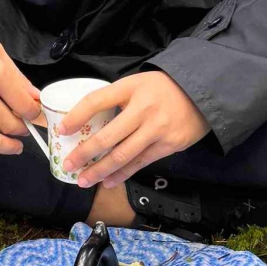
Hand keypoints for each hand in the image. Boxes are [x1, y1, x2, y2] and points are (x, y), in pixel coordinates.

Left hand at [60, 71, 209, 186]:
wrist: (203, 93)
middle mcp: (143, 109)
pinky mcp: (168, 145)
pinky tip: (109, 181)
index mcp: (131, 88)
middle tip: (68, 165)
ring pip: (123, 155)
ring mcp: (157, 129)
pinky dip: (122, 174)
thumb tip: (88, 120)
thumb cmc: (164, 89)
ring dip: (100, 170)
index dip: (78, 115)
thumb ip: (117, 98)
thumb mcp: (138, 84)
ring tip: (84, 180)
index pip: (97, 101)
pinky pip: (140, 163)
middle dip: (84, 154)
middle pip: (107, 136)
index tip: (63, 129)